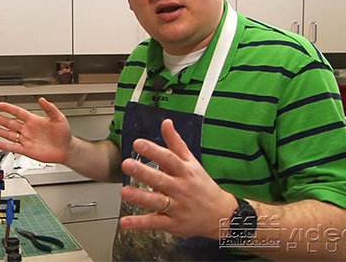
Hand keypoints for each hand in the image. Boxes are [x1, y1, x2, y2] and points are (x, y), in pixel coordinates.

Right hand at [0, 97, 72, 163]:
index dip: (9, 108)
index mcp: (34, 120)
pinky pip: (14, 148)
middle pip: (10, 122)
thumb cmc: (63, 134)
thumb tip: (43, 99)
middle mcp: (28, 129)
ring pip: (9, 134)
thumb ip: (50, 109)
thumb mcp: (59, 118)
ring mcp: (26, 140)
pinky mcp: (27, 150)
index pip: (18, 112)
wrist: (66, 149)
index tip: (0, 104)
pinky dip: (5, 146)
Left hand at [119, 119, 236, 238]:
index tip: (138, 143)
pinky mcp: (172, 223)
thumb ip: (176, 143)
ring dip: (140, 197)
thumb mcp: (192, 162)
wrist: (221, 215)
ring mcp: (176, 207)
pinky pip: (154, 223)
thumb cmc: (202, 186)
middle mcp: (180, 188)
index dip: (153, 150)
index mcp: (185, 171)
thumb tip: (166, 122)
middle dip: (143, 172)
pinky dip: (139, 223)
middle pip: (160, 179)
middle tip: (127, 164)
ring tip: (124, 192)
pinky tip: (125, 222)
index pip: (169, 158)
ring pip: (157, 201)